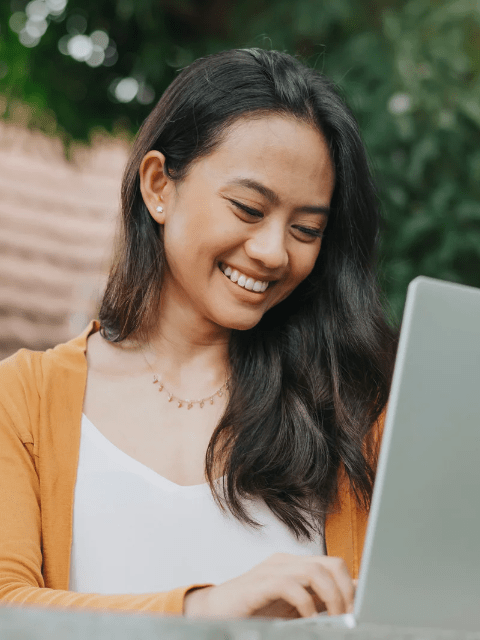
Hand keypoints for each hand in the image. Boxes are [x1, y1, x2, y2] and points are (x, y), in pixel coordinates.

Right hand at [184, 553, 354, 619]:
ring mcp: (272, 571)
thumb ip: (316, 602)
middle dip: (346, 592)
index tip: (361, 612)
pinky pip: (290, 586)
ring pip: (315, 571)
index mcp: (296, 566)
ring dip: (331, 598)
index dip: (352, 588)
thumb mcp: (292, 609)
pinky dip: (305, 604)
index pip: (335, 565)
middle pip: (331, 563)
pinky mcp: (258, 585)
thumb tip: (350, 605)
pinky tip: (307, 621)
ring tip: (334, 621)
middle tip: (349, 617)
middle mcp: (286, 563)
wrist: (211, 615)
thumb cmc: (253, 612)